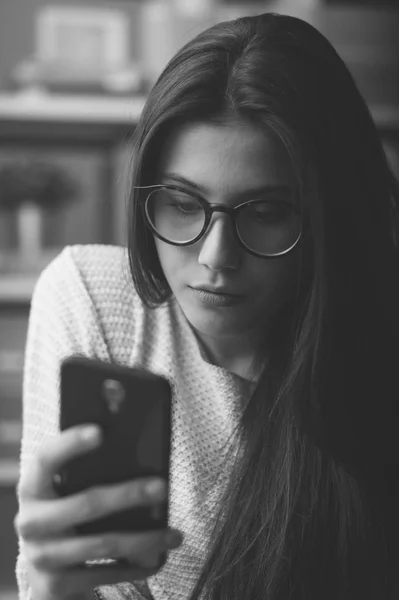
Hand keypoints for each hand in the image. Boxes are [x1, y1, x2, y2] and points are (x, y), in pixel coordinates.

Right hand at [15, 424, 182, 599]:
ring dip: (145, 539)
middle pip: (86, 503)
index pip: (46, 459)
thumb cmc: (69, 516)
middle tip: (162, 487)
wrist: (47, 573)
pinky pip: (104, 575)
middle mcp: (31, 521)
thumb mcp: (68, 494)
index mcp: (33, 487)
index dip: (70, 444)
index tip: (101, 431)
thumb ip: (88, 475)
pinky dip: (135, 567)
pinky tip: (157, 559)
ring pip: (103, 544)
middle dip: (128, 495)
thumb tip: (141, 452)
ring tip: (174, 534)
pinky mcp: (55, 585)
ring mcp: (42, 556)